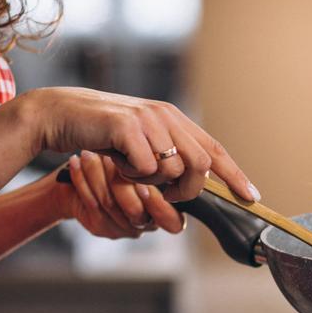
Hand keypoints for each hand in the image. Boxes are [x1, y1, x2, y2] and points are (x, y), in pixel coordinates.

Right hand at [23, 87, 259, 202]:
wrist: (59, 116)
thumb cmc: (99, 134)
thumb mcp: (141, 143)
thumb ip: (169, 156)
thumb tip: (195, 183)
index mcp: (174, 119)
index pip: (214, 149)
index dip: (235, 175)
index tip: (252, 196)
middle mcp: (166, 116)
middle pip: (201, 165)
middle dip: (187, 190)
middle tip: (163, 193)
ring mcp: (148, 119)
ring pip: (174, 170)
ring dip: (152, 182)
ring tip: (130, 169)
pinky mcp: (128, 127)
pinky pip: (148, 169)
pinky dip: (133, 176)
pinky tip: (117, 163)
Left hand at [60, 151, 183, 237]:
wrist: (82, 180)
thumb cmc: (120, 164)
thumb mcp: (143, 161)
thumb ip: (157, 165)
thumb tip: (162, 155)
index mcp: (166, 213)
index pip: (172, 222)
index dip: (158, 204)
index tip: (143, 178)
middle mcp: (146, 224)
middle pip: (136, 210)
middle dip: (120, 180)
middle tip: (109, 157)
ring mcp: (122, 229)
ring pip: (110, 204)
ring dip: (97, 174)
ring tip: (88, 153)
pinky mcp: (99, 227)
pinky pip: (90, 203)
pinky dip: (81, 179)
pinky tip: (75, 162)